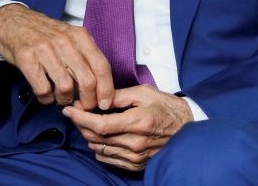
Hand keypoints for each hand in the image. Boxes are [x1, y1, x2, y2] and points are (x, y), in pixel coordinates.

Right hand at [0, 3, 114, 108]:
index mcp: (79, 36)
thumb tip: (100, 86)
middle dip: (88, 101)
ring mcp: (45, 50)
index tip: (104, 103)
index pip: (101, 66)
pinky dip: (47, 99)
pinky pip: (43, 90)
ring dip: (65, 100)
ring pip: (66, 88)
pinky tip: (46, 95)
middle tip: (83, 106)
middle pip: (87, 81)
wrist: (11, 21)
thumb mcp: (69, 36)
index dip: (106, 90)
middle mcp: (64, 41)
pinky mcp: (27, 59)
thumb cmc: (44, 33)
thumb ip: (85, 56)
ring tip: (61, 97)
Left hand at [62, 85, 192, 171]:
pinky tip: (102, 135)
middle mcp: (136, 143)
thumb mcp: (143, 93)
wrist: (187, 127)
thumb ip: (118, 96)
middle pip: (96, 138)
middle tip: (76, 111)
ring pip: (99, 149)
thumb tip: (95, 98)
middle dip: (81, 124)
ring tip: (90, 121)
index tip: (70, 109)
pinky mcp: (136, 165)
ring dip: (89, 135)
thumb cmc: (166, 106)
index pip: (100, 125)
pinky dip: (99, 147)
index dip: (81, 118)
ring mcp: (136, 157)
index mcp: (138, 122)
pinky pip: (108, 159)